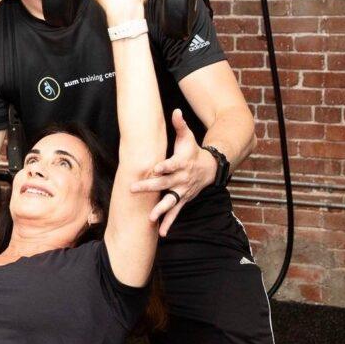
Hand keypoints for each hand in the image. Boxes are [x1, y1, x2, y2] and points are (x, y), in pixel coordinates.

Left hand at [130, 109, 216, 235]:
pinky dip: (169, 222)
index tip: (156, 168)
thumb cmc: (193, 151)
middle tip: (134, 189)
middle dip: (150, 187)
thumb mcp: (188, 137)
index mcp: (181, 163)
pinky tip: (160, 232)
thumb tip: (175, 111)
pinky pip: (176, 213)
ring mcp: (182, 191)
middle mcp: (182, 179)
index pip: (172, 165)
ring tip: (150, 217)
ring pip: (170, 201)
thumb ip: (180, 125)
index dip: (165, 166)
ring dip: (160, 210)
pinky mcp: (183, 200)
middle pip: (164, 184)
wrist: (210, 168)